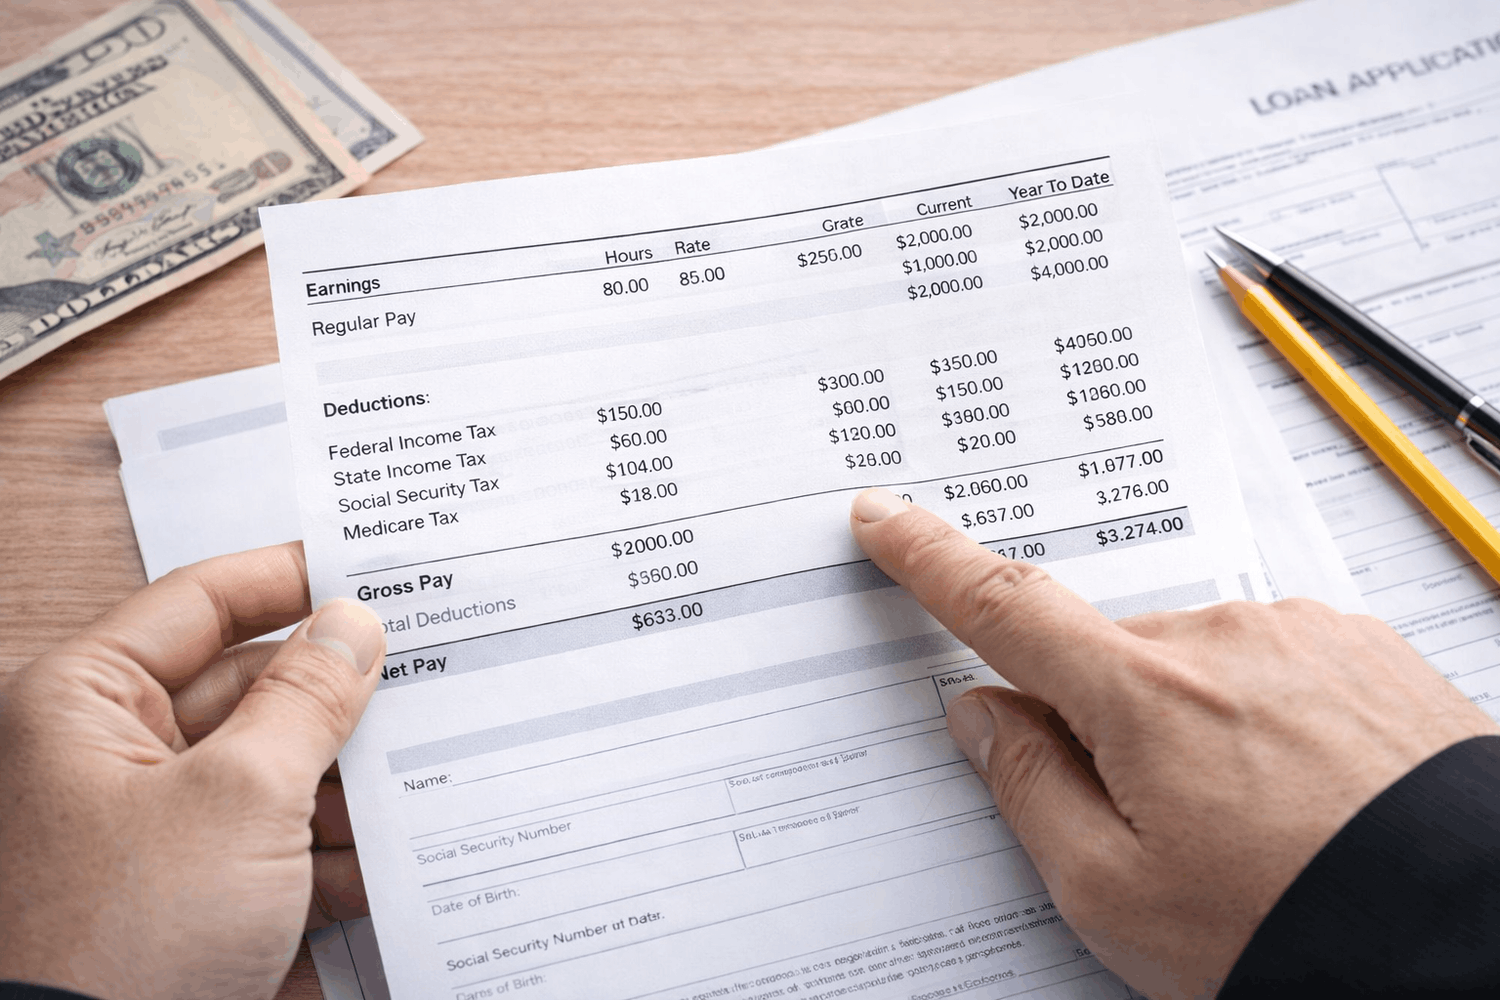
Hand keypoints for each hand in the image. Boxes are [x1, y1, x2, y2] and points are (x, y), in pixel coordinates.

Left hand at [0, 542, 385, 999]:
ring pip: (272, 773)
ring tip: (416, 788)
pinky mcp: (184, 897)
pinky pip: (271, 847)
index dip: (292, 579)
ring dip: (343, 789)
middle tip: (426, 682)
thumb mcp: (241, 797)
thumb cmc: (125, 940)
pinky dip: (327, 857)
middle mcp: (110, 756)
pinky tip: (383, 866)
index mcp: (87, 704)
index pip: (201, 602)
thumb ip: (307, 698)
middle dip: (336, 702)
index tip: (374, 567)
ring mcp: (148, 832)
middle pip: (248, 691)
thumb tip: (352, 625)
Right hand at [848, 488, 1498, 998]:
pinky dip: (1267, 717)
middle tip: (1160, 826)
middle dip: (1107, 721)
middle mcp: (1223, 640)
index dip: (930, 560)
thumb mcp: (1114, 896)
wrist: (1470, 944)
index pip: (1003, 608)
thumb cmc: (1293, 931)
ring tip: (1258, 827)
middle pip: (1110, 659)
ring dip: (1196, 724)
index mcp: (1144, 695)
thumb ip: (1028, 788)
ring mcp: (1303, 636)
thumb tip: (984, 713)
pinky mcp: (1367, 650)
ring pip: (1196, 665)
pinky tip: (1307, 796)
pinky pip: (1275, 665)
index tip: (887, 519)